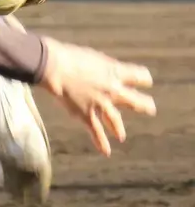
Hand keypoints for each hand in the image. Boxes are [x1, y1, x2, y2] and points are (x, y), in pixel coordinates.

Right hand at [37, 36, 155, 155]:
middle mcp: (113, 90)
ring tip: (121, 136)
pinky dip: (101, 143)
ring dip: (119, 129)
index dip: (143, 79)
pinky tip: (106, 152)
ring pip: (115, 120)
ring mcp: (101, 104)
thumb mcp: (92, 57)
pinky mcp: (86, 115)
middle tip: (150, 109)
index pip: (140, 76)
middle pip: (135, 101)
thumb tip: (101, 73)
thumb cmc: (69, 55)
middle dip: (144, 105)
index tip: (144, 81)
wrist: (55, 67)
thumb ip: (101, 67)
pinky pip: (96, 132)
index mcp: (115, 71)